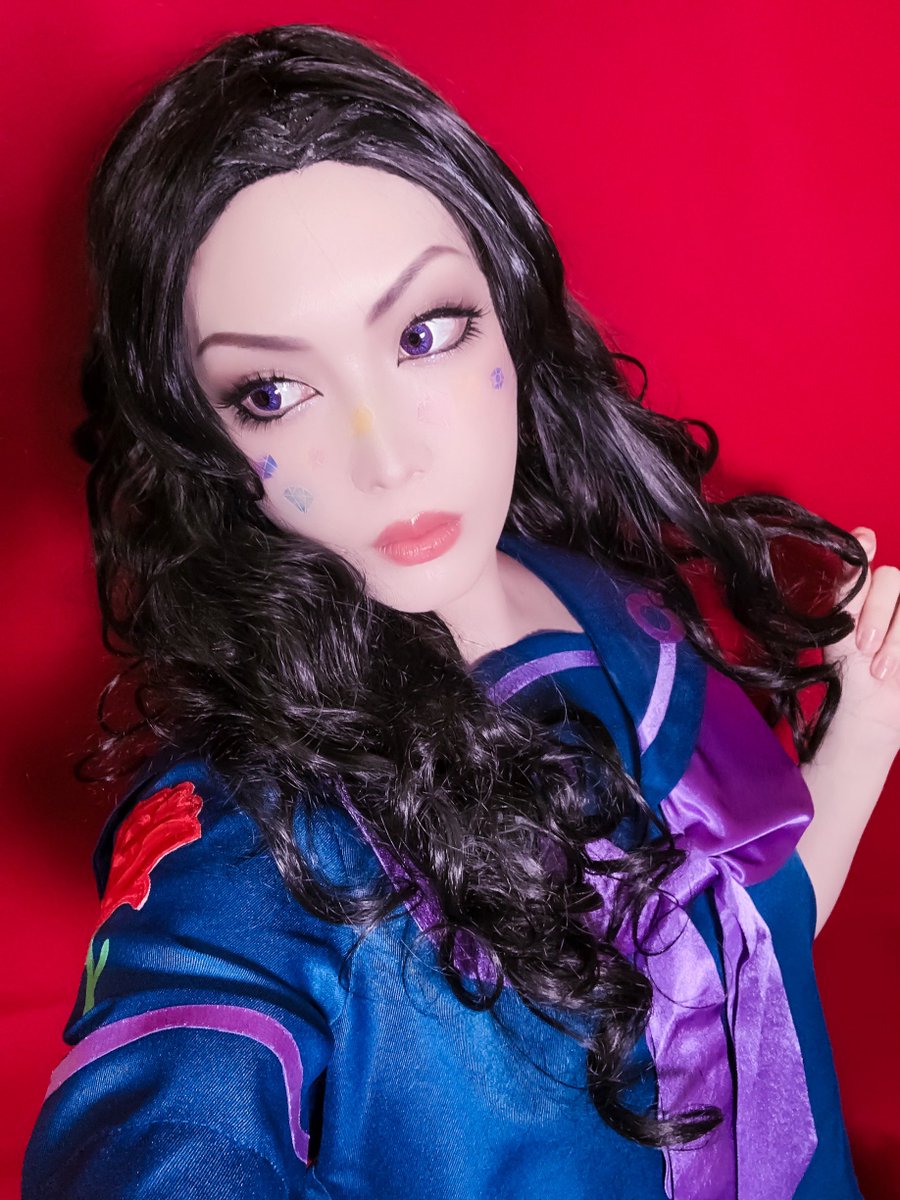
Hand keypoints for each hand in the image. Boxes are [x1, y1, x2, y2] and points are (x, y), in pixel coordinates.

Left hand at [822, 527, 899, 749]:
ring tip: (880, 669)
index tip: (866, 542)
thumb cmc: (850, 670)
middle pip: (893, 578)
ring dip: (896, 639)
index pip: (867, 554)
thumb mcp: (842, 626)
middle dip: (877, 613)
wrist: (870, 711)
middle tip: (864, 646)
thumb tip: (864, 534)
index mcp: (865, 587)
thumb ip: (851, 585)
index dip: (865, 547)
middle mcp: (891, 594)